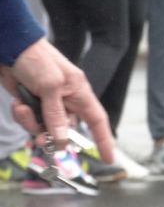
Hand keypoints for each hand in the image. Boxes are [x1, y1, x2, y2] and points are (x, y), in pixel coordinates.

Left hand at [0, 38, 113, 163]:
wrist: (11, 48)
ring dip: (31, 123)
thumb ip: (56, 115)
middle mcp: (66, 99)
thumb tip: (61, 140)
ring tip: (23, 108)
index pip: (97, 120)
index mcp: (79, 92)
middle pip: (66, 129)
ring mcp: (49, 102)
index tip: (109, 158)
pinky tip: (18, 102)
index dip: (104, 139)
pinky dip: (22, 115)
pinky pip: (30, 120)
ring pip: (45, 127)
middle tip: (39, 139)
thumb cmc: (37, 60)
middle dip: (51, 135)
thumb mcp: (50, 87)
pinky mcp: (33, 103)